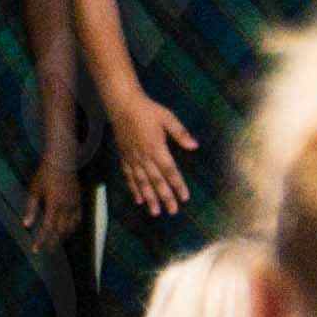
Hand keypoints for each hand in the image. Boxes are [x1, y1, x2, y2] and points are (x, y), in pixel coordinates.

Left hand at [26, 156, 83, 254]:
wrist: (62, 162)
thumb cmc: (44, 175)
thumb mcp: (34, 190)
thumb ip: (31, 208)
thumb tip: (26, 225)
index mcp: (54, 204)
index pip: (47, 228)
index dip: (41, 240)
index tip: (36, 250)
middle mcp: (66, 207)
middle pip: (60, 231)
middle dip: (53, 242)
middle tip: (47, 252)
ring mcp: (75, 204)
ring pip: (70, 227)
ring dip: (63, 237)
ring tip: (55, 244)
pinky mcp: (79, 201)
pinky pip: (78, 219)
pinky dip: (72, 228)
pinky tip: (67, 232)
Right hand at [111, 93, 196, 217]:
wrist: (121, 104)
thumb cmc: (147, 109)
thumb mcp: (168, 117)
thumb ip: (180, 133)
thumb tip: (194, 146)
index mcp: (156, 147)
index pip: (170, 170)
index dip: (177, 185)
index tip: (184, 198)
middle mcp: (144, 156)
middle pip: (156, 180)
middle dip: (165, 197)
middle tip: (172, 211)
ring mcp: (132, 158)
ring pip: (142, 182)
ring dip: (149, 198)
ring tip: (155, 212)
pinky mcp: (124, 157)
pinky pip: (129, 176)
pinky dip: (134, 189)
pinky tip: (138, 200)